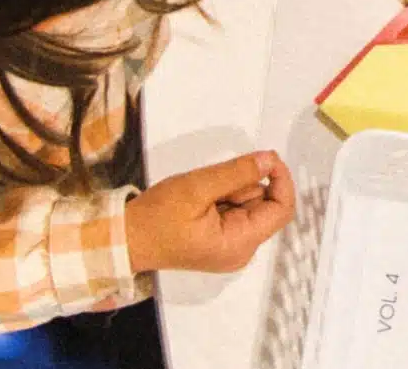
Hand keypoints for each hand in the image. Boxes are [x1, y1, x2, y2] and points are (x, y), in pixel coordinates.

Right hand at [124, 151, 294, 273]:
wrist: (125, 239)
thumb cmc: (157, 216)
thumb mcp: (198, 186)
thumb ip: (238, 172)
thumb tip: (271, 159)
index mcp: (241, 243)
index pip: (282, 209)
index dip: (282, 179)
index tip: (267, 157)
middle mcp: (242, 250)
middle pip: (264, 205)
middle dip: (244, 184)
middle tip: (211, 182)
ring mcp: (231, 246)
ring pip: (249, 204)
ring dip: (231, 189)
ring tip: (200, 194)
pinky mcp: (220, 240)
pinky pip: (235, 211)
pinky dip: (223, 197)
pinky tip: (199, 201)